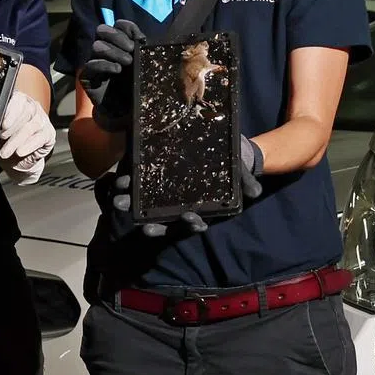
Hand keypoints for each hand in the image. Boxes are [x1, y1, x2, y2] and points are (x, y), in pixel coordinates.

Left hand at [0, 91, 55, 184]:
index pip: (18, 99)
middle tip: (2, 138)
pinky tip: (20, 151)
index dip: (11, 110)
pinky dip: (29, 145)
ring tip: (6, 151)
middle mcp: (33, 108)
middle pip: (27, 111)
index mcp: (19, 102)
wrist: (16, 160)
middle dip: (12, 126)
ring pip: (33, 125)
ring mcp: (43, 120)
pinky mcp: (49, 134)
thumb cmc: (5, 142)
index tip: (3, 123)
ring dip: (17, 139)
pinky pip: (41, 137)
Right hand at [79, 20, 145, 132]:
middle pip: (102, 30)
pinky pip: (91, 65)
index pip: (118, 25)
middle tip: (131, 49)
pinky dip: (106, 65)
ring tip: (128, 62)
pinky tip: (118, 70)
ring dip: (113, 51)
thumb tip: (142, 38)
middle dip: (117, 37)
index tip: (139, 38)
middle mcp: (104, 49)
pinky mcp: (87, 76)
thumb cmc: (137, 86)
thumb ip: (143, 51)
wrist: (126, 111)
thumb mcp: (144, 66)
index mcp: (118, 43)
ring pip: (97, 46)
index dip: (127, 27)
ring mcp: (93, 61)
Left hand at [109, 137, 264, 236]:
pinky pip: (141, 184)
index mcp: (201, 208)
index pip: (191, 224)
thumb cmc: (233, 165)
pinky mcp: (156, 176)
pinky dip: (130, 184)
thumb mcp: (242, 174)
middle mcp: (181, 205)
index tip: (178, 221)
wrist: (224, 148)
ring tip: (120, 201)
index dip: (184, 226)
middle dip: (151, 224)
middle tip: (142, 225)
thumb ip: (246, 183)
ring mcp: (167, 193)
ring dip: (132, 205)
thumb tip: (254, 192)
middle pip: (164, 220)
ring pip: (146, 206)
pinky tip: (120, 179)